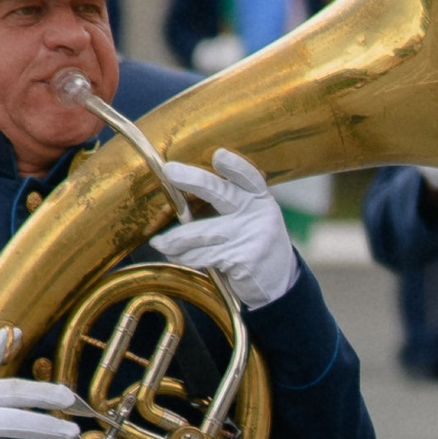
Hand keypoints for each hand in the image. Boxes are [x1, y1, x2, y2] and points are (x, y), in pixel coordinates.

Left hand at [148, 147, 299, 309]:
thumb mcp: (250, 219)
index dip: (235, 166)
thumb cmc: (253, 244)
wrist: (278, 283)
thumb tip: (179, 198)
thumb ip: (226, 205)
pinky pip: (201, 255)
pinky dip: (184, 257)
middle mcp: (258, 214)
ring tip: (160, 243)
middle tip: (170, 170)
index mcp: (260, 199)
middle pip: (221, 193)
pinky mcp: (241, 260)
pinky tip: (177, 257)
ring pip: (200, 232)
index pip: (250, 178)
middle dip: (193, 180)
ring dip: (174, 240)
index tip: (219, 155)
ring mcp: (250, 237)